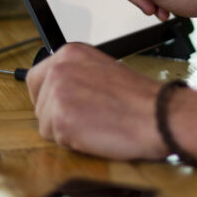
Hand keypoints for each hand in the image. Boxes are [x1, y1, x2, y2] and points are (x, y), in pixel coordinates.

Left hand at [26, 43, 167, 160]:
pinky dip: (73, 143)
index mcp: (70, 53)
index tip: (66, 106)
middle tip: (88, 118)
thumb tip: (57, 91)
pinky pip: (54, 140)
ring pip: (45, 124)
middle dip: (58, 116)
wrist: (159, 115)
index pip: (36, 78)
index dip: (49, 98)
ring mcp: (57, 93)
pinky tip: (95, 133)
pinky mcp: (60, 118)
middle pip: (39, 103)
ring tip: (96, 124)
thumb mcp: (103, 70)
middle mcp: (59, 68)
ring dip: (66, 131)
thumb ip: (76, 75)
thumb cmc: (139, 99)